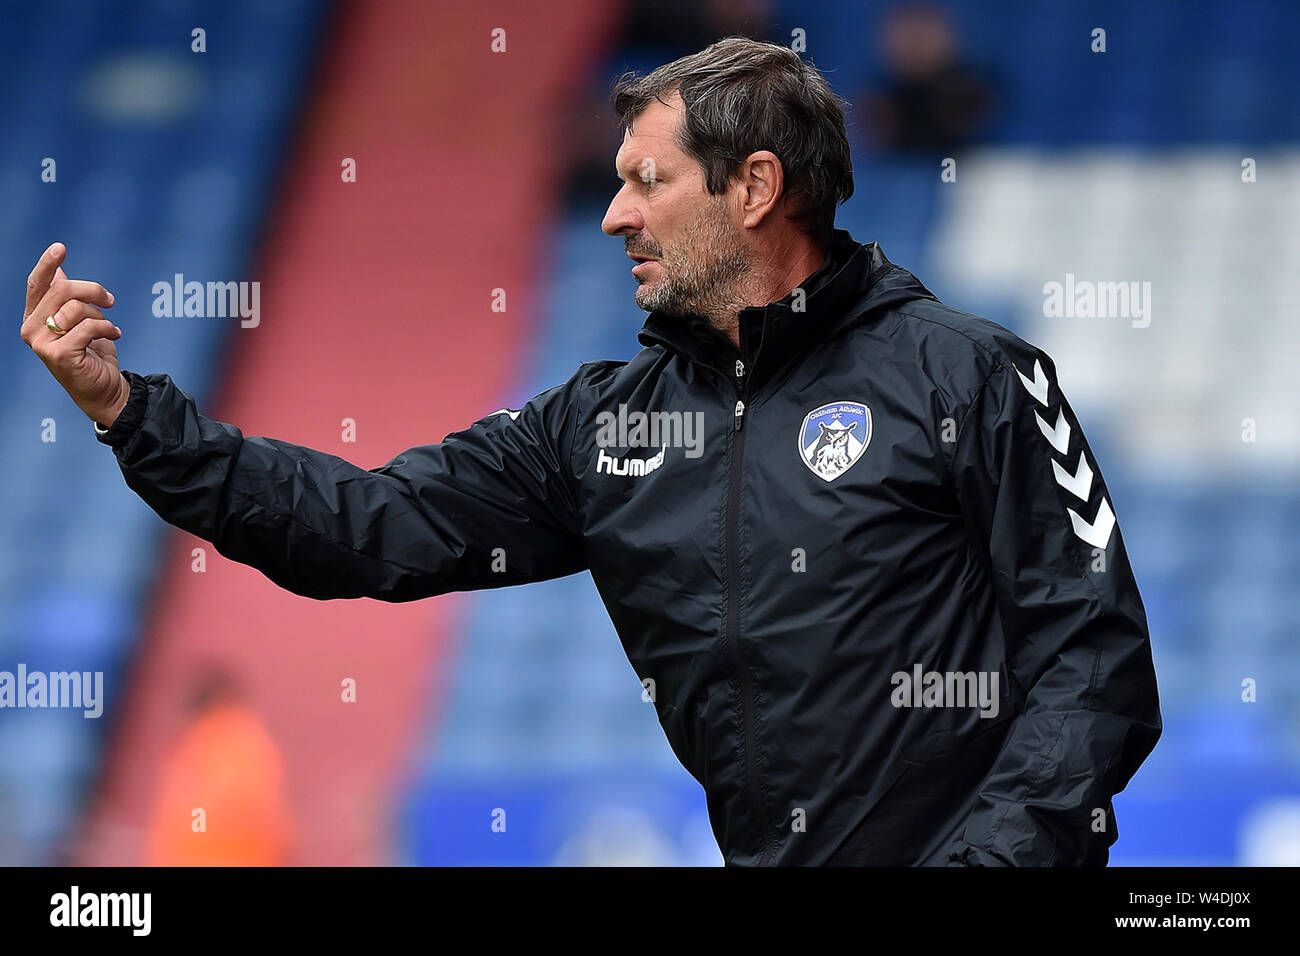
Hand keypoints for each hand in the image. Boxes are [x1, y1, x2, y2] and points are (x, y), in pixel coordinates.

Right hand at [20, 242, 128, 427]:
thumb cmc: (91, 355)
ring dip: (101, 314)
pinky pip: (89, 326)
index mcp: (34, 317)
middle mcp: (31, 329)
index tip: (60, 248)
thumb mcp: (79, 322)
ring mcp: (42, 343)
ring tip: (108, 326)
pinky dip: (108, 328)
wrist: (104, 390)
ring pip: (77, 307)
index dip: (47, 264)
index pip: (37, 284)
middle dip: (93, 290)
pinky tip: (115, 335)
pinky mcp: (59, 354)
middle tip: (110, 300)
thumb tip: (59, 272)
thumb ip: (65, 299)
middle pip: (63, 290)